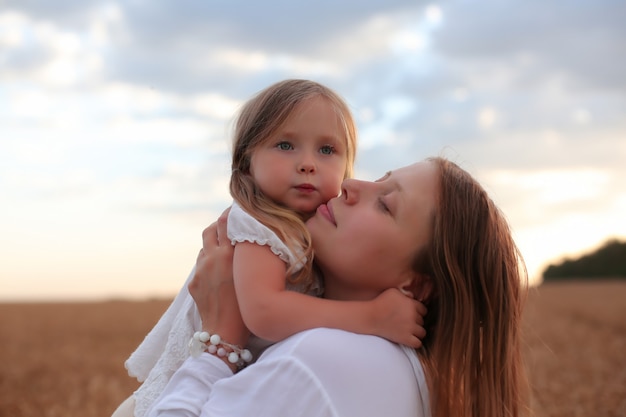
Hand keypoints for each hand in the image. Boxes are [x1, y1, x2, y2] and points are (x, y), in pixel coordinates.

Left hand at [189, 208, 249, 353]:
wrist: (225, 331)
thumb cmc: (248, 305)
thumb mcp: (251, 274)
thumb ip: (247, 255)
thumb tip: (248, 239)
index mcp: (229, 254)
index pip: (226, 222)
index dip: (230, 213)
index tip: (237, 209)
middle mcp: (212, 258)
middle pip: (210, 229)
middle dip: (218, 225)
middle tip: (229, 226)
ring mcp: (201, 270)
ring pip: (204, 247)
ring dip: (213, 245)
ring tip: (225, 251)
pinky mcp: (194, 282)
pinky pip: (201, 265)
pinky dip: (209, 263)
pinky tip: (219, 272)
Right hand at [371, 288, 426, 347]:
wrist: (370, 316)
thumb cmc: (380, 302)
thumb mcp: (393, 292)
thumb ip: (405, 293)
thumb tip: (412, 297)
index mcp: (411, 304)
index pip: (424, 310)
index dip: (419, 312)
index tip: (413, 314)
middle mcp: (413, 316)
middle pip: (422, 321)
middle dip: (416, 321)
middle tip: (408, 322)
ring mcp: (410, 328)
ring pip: (422, 332)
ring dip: (417, 332)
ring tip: (410, 331)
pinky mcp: (405, 338)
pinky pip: (418, 343)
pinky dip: (416, 342)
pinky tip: (411, 339)